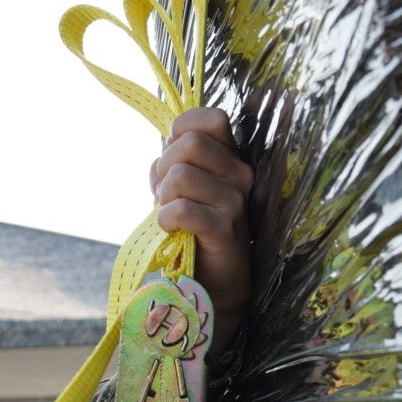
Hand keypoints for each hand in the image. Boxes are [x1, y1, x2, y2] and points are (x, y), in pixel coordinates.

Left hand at [150, 107, 253, 358]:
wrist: (215, 282)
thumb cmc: (194, 229)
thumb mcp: (183, 188)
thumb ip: (173, 163)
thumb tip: (162, 152)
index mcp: (230, 158)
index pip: (211, 118)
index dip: (182, 129)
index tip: (172, 156)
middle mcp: (240, 174)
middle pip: (189, 144)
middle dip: (164, 167)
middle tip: (165, 193)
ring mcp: (236, 202)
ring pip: (180, 175)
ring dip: (163, 196)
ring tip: (168, 213)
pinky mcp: (225, 230)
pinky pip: (182, 210)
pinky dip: (165, 218)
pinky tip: (170, 228)